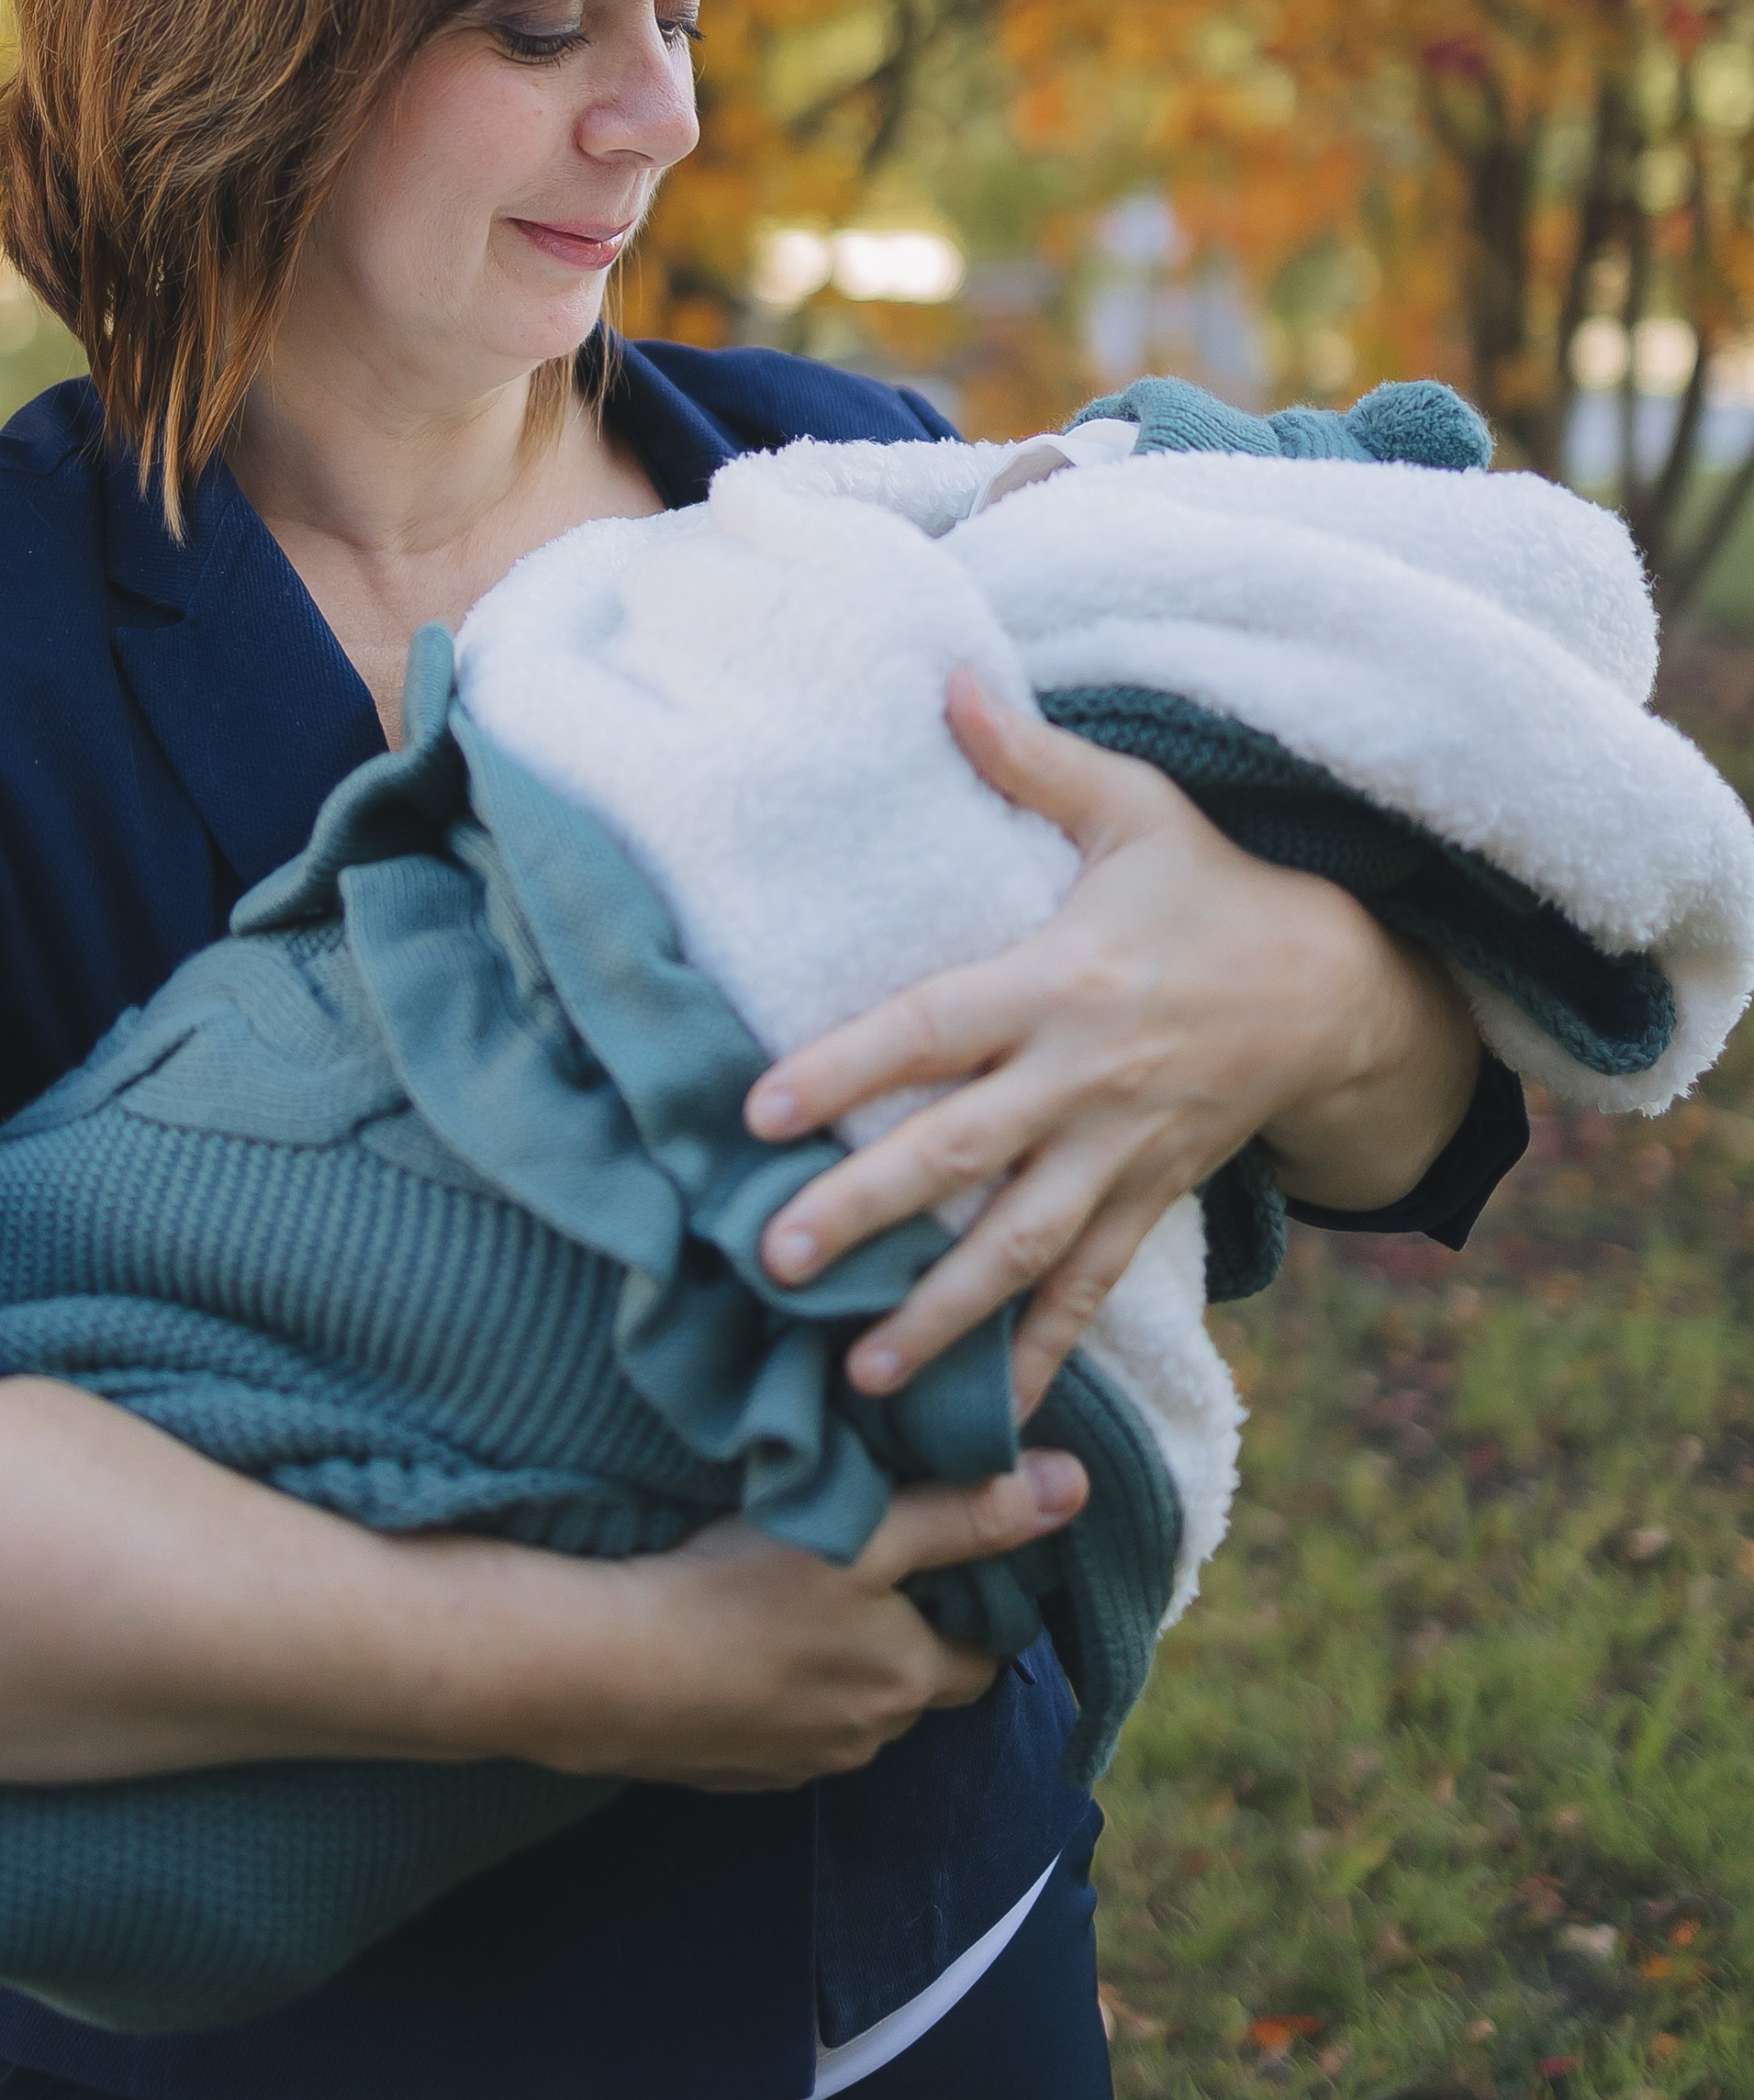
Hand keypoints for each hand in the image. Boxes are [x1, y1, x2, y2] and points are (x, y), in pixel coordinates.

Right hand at [534, 1456, 1089, 1789]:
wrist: (605, 1667)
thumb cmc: (738, 1589)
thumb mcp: (864, 1531)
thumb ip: (966, 1512)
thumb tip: (1077, 1486)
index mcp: (907, 1681)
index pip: (986, 1653)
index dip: (978, 1603)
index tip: (954, 1554)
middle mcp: (865, 1737)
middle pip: (917, 1684)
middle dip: (912, 1637)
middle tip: (879, 1566)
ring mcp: (794, 1764)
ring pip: (848, 1708)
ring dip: (839, 1665)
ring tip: (801, 1596)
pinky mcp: (731, 1773)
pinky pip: (780, 1731)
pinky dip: (777, 1692)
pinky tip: (740, 1640)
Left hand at [741, 676, 1483, 1419]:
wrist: (1338, 990)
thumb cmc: (1212, 887)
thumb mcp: (1134, 807)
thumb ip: (1029, 758)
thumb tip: (945, 679)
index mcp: (1062, 979)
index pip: (936, 1028)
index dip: (849, 1066)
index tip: (760, 1108)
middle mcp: (1085, 1078)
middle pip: (960, 1152)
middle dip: (867, 1211)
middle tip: (774, 1258)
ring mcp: (1121, 1153)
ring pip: (1020, 1247)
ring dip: (941, 1315)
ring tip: (860, 1370)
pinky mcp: (1150, 1201)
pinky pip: (1090, 1289)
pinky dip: (1041, 1356)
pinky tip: (986, 1420)